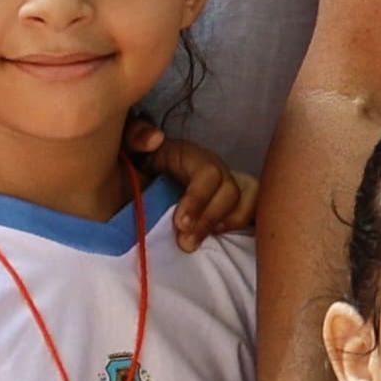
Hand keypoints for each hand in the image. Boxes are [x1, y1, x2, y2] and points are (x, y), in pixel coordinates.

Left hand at [130, 115, 259, 242]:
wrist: (143, 178)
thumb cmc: (138, 164)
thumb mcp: (130, 146)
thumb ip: (135, 136)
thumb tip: (155, 139)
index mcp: (191, 156)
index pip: (208, 173)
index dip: (199, 199)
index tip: (180, 223)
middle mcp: (215, 170)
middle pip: (230, 191)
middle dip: (209, 219)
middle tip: (185, 243)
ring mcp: (226, 186)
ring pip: (246, 200)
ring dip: (227, 224)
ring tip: (198, 240)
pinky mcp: (229, 203)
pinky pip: (250, 210)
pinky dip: (240, 224)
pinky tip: (215, 236)